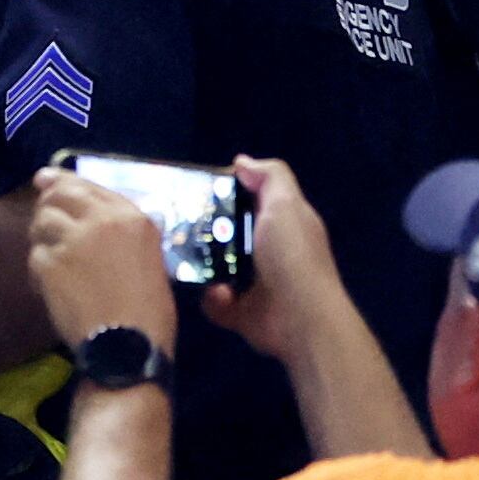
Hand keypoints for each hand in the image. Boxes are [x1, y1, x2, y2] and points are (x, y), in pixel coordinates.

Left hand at [28, 169, 179, 351]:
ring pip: (41, 221)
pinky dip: (38, 269)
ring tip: (52, 258)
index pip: (89, 185)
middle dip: (47, 202)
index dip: (64, 181)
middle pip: (59, 194)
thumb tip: (91, 218)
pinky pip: (34, 255)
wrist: (128, 344)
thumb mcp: (148, 257)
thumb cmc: (148, 309)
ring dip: (41, 236)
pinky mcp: (49, 263)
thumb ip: (120, 232)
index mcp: (132, 217)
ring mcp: (73, 240)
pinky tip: (50, 285)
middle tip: (43, 214)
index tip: (47, 180)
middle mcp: (102, 220)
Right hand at [200, 156, 347, 362]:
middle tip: (179, 223)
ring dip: (203, 265)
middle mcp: (268, 251)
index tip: (200, 190)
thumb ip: (269, 177)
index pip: (251, 201)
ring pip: (215, 267)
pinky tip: (218, 292)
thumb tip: (241, 161)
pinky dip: (213, 298)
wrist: (299, 318)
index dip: (228, 192)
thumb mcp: (286, 205)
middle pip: (228, 233)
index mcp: (282, 224)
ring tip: (185, 258)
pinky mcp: (240, 311)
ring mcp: (254, 283)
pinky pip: (213, 300)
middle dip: (205, 230)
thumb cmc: (292, 256)